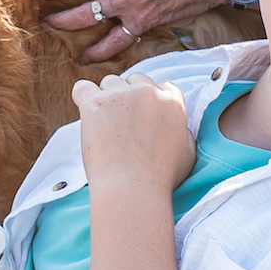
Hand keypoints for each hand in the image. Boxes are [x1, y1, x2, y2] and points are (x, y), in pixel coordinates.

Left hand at [72, 72, 193, 190]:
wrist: (133, 189)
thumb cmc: (161, 178)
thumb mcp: (188, 153)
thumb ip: (183, 131)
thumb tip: (178, 126)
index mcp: (172, 101)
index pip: (161, 86)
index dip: (151, 101)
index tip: (143, 118)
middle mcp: (147, 91)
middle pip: (135, 80)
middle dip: (129, 97)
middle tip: (122, 124)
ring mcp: (120, 95)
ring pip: (110, 83)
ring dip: (107, 99)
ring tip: (105, 126)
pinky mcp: (95, 103)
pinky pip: (82, 87)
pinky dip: (82, 97)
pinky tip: (87, 114)